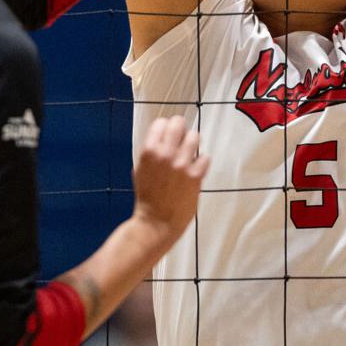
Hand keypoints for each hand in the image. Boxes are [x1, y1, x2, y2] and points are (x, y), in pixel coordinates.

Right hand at [132, 115, 208, 237]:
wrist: (155, 222)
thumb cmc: (146, 198)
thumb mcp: (140, 170)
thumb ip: (150, 153)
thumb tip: (160, 139)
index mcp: (149, 151)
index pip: (161, 123)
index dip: (166, 126)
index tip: (169, 132)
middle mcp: (165, 154)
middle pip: (178, 123)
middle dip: (181, 129)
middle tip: (182, 138)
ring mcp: (181, 164)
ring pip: (194, 136)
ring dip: (193, 143)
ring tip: (190, 153)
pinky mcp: (195, 176)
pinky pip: (205, 157)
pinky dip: (202, 162)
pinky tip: (196, 169)